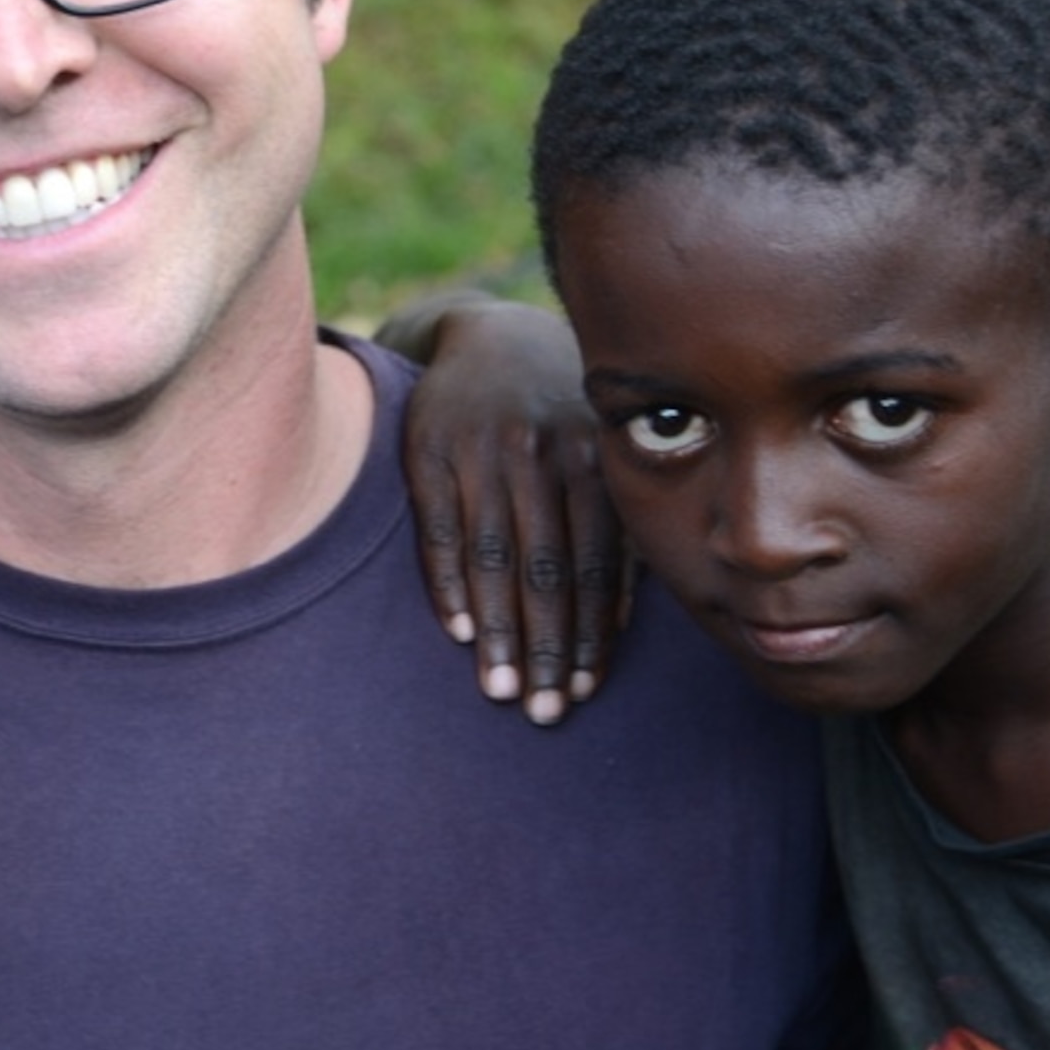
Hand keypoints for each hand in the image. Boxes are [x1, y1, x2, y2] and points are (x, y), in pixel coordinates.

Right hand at [388, 297, 628, 723]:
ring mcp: (482, 452)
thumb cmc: (558, 417)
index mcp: (592, 460)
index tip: (583, 692)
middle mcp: (541, 455)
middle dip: (546, 647)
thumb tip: (622, 619)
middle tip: (544, 712)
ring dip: (498, 631)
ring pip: (493, 557)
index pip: (592, 566)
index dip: (588, 634)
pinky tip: (458, 633)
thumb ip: (612, 523)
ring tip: (500, 690)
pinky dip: (448, 585)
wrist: (487, 336)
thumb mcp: (596, 450)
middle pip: (544, 570)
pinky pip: (439, 530)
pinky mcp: (428, 449)